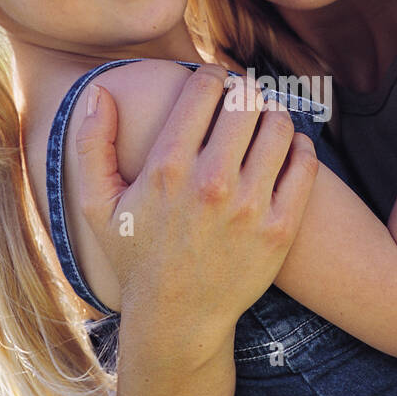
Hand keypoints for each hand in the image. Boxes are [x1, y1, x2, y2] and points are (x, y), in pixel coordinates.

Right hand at [74, 65, 318, 361]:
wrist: (178, 320)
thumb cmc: (136, 257)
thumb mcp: (98, 205)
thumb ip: (91, 145)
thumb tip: (98, 91)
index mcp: (167, 169)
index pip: (205, 88)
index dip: (211, 75)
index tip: (212, 81)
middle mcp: (211, 184)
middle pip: (246, 100)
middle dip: (244, 90)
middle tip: (240, 98)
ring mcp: (251, 207)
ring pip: (279, 125)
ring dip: (272, 114)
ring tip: (262, 122)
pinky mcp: (281, 229)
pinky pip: (304, 163)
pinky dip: (299, 146)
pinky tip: (286, 148)